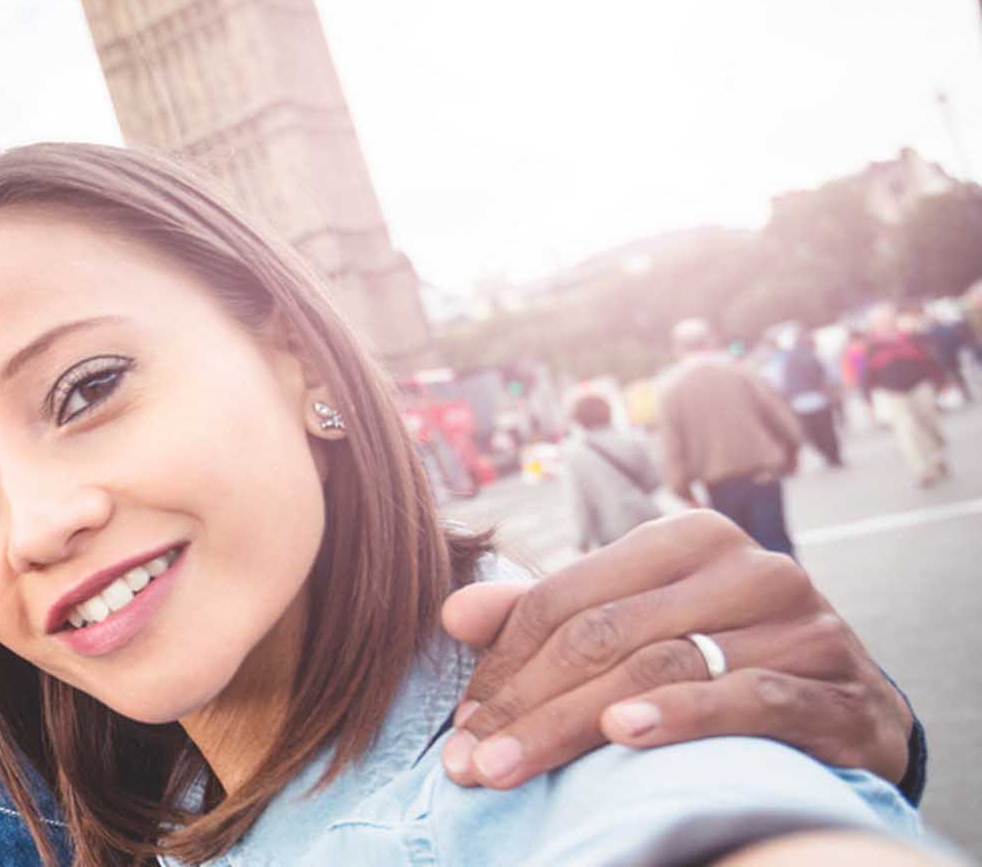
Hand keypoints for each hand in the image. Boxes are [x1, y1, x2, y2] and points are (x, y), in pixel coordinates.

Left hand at [437, 511, 912, 789]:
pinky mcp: (844, 692)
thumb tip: (452, 614)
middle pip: (605, 635)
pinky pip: (751, 698)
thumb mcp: (638, 624)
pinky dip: (682, 715)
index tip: (460, 723)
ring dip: (572, 723)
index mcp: (690, 540)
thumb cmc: (724, 659)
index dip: (502, 662)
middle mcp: (752, 570)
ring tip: (510, 765)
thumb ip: (550, 616)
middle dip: (525, 703)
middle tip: (469, 762)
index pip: (566, 598)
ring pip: (663, 667)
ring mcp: (806, 628)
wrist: (851, 708)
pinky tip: (623, 734)